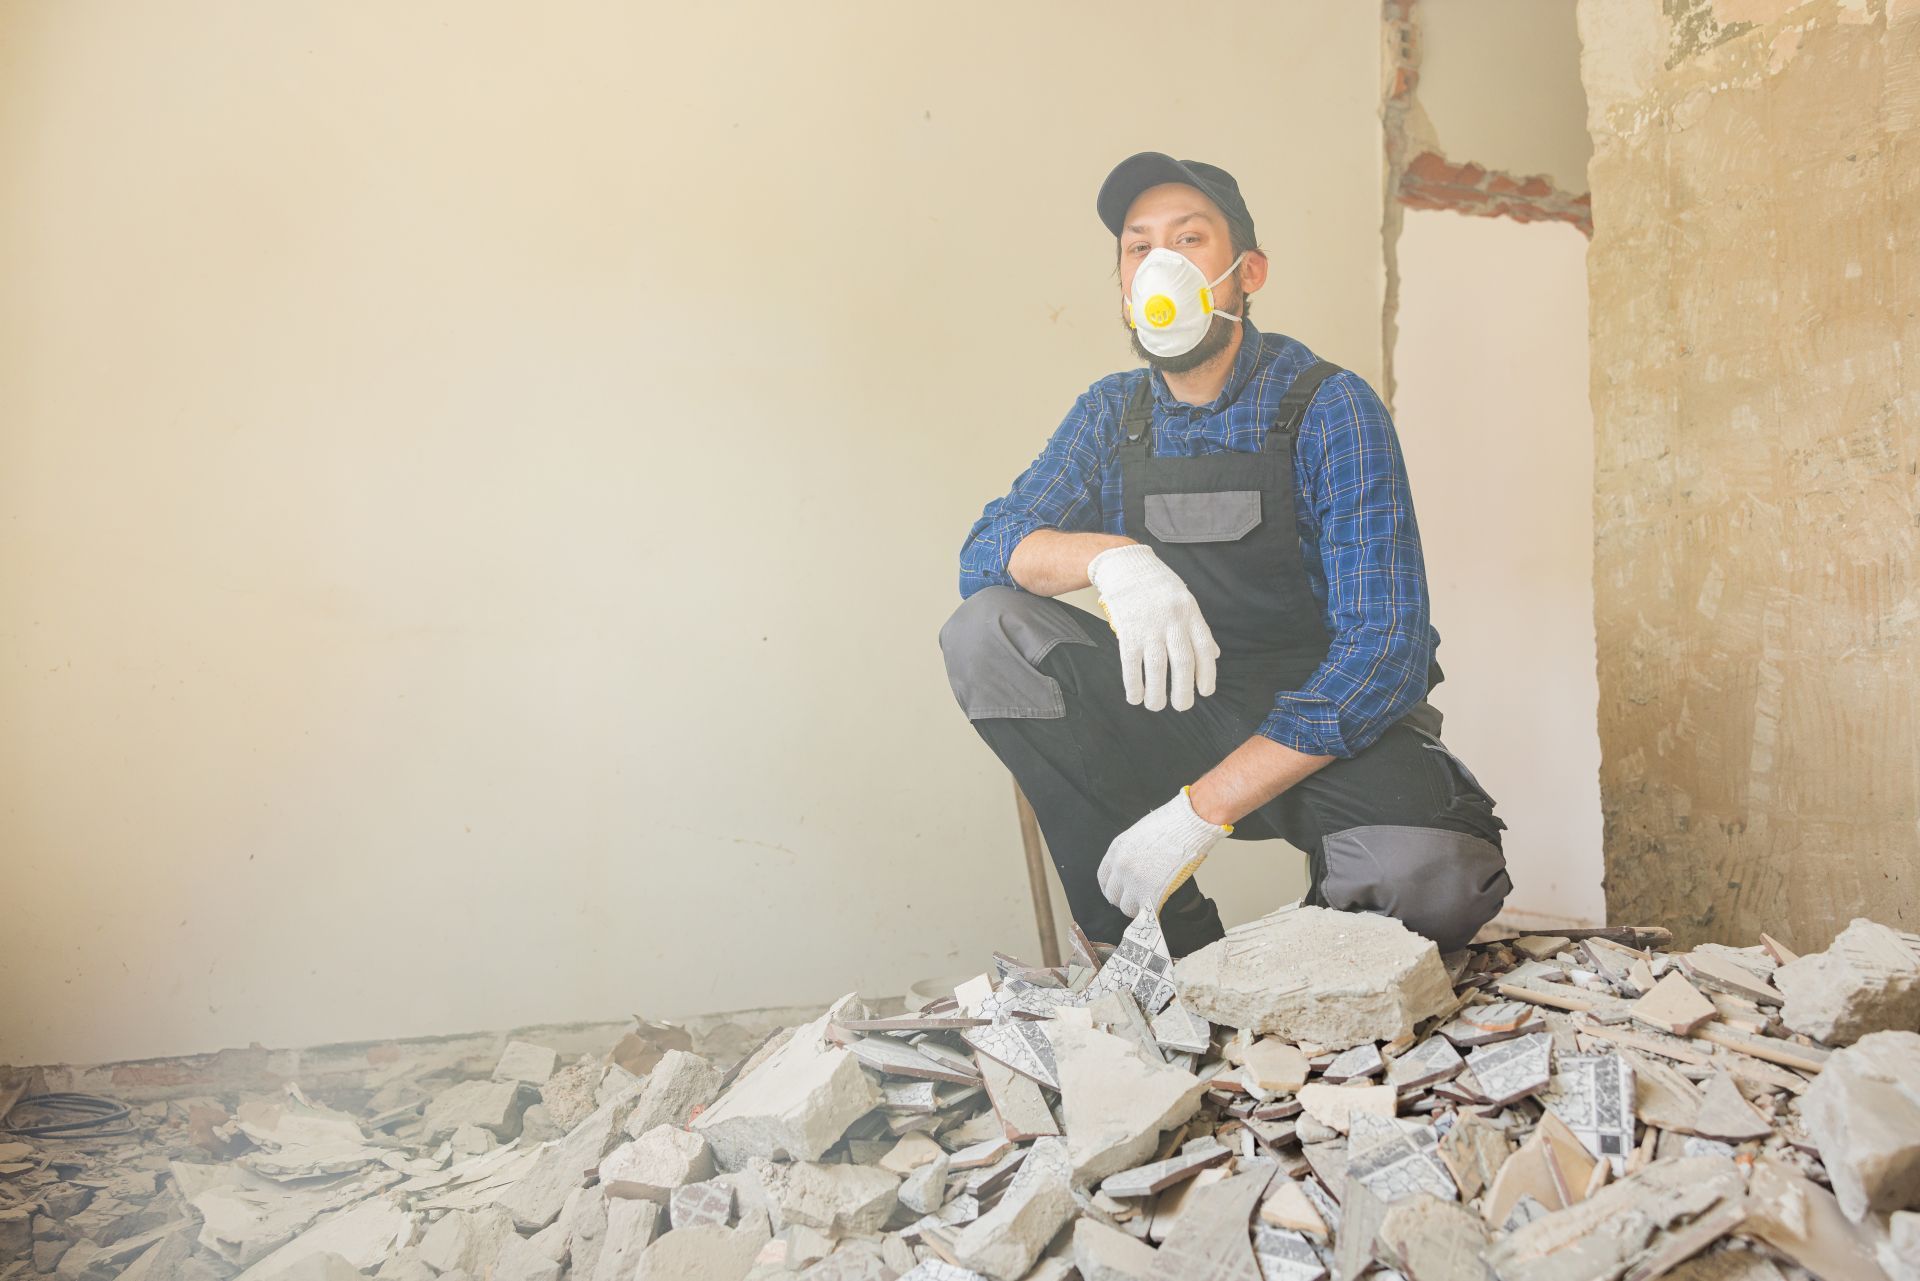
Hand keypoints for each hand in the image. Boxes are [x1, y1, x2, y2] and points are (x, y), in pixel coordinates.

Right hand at [1085, 544, 1219, 710]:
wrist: (1126, 565)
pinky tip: (1135, 697)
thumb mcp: (1185, 600)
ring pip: (1156, 668)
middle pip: (1182, 663)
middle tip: (1181, 707)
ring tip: (1155, 706)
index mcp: (1190, 613)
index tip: (1205, 692)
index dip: (1206, 673)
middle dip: (1183, 691)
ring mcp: (1149, 626)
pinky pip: (1131, 664)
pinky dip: (1134, 684)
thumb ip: (1198, 628)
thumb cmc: (1158, 585)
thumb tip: (1213, 655)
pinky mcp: (1127, 631)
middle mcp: (1172, 621)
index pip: (1204, 648)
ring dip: (1156, 693)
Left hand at [1097, 787, 1231, 917]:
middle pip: (1113, 896)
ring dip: (1138, 907)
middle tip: (1139, 898)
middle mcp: (1121, 866)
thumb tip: (1135, 868)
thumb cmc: (1172, 824)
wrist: (1189, 824)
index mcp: (1116, 850)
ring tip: (1151, 903)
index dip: (1114, 888)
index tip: (1122, 892)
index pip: (1104, 879)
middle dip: (1125, 899)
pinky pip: (1144, 913)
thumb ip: (1132, 853)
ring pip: (1127, 907)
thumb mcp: (1140, 834)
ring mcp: (1135, 881)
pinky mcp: (1151, 893)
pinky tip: (1158, 909)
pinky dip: (1151, 914)